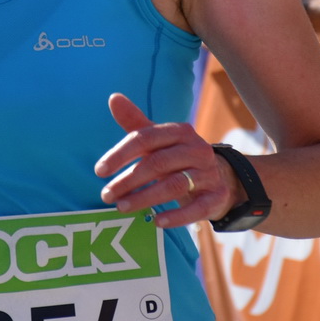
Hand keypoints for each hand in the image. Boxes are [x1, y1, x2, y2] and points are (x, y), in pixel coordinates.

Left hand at [94, 93, 240, 228]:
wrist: (220, 177)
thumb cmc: (178, 157)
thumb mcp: (158, 140)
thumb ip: (135, 123)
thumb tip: (113, 97)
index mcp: (180, 132)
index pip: (145, 138)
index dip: (120, 154)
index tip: (99, 171)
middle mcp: (197, 149)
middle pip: (158, 163)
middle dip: (129, 180)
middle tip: (106, 195)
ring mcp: (209, 173)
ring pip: (174, 185)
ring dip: (145, 198)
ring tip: (122, 207)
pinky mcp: (217, 196)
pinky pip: (197, 208)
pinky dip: (176, 216)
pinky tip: (156, 222)